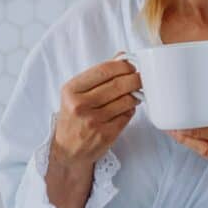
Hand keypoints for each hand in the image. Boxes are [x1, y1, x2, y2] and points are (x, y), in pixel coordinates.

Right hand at [51, 52, 141, 170]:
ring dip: (135, 94)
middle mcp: (80, 105)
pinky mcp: (106, 134)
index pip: (103, 70)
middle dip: (134, 78)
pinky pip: (127, 115)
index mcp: (71, 90)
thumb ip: (98, 74)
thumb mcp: (77, 93)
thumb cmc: (74, 117)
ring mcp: (93, 121)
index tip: (131, 66)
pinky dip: (130, 109)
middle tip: (139, 77)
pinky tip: (126, 108)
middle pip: (118, 84)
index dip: (122, 66)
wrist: (67, 150)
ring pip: (126, 100)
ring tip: (134, 93)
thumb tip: (122, 56)